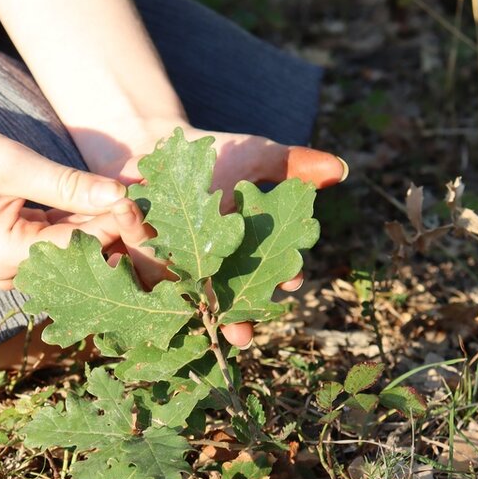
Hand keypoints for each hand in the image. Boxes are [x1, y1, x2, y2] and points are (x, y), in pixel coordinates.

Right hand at [0, 115, 136, 288]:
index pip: (84, 250)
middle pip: (84, 254)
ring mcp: (16, 262)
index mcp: (9, 258)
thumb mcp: (14, 165)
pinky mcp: (19, 246)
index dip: (119, 224)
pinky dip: (84, 216)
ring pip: (76, 245)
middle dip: (117, 225)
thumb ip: (68, 186)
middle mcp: (15, 271)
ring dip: (104, 220)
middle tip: (153, 197)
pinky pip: (62, 236)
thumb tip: (122, 198)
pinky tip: (108, 197)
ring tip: (138, 195)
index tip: (146, 199)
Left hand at [73, 121, 347, 347]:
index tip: (292, 279)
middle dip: (238, 315)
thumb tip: (339, 169)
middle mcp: (213, 267)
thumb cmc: (211, 154)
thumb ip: (293, 164)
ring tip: (204, 319)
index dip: (282, 277)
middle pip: (230, 296)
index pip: (270, 269)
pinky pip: (144, 278)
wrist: (155, 146)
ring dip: (195, 310)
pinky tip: (156, 292)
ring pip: (189, 296)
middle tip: (244, 332)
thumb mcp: (254, 155)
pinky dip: (149, 284)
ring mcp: (176, 269)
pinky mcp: (138, 263)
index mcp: (246, 249)